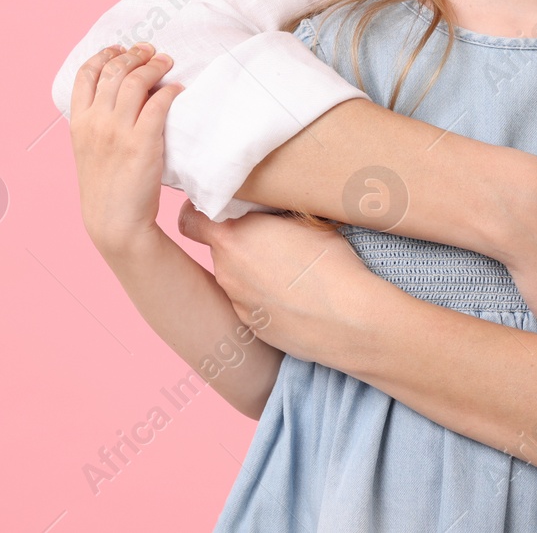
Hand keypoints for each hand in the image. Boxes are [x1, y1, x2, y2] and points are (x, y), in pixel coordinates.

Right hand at [69, 42, 180, 255]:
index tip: (120, 48)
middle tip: (151, 51)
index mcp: (78, 122)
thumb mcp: (88, 149)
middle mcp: (95, 122)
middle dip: (134, 55)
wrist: (114, 221)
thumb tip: (118, 96)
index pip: (85, 74)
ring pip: (136, 81)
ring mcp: (118, 131)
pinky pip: (159, 103)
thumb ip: (96, 122)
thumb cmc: (106, 186)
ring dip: (154, 65)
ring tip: (167, 62)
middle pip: (114, 71)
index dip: (104, 55)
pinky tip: (178, 89)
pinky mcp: (142, 142)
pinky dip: (170, 90)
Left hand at [176, 202, 384, 367]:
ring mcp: (237, 302)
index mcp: (232, 239)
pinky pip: (252, 303)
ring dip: (254, 270)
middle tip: (274, 238)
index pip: (190, 219)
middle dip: (241, 241)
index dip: (203, 211)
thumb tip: (267, 212)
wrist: (347, 320)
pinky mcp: (253, 326)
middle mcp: (226, 271)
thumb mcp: (304, 220)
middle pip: (220, 248)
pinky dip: (266, 297)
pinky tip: (295, 296)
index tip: (222, 209)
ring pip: (236, 277)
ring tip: (291, 270)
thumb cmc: (329, 263)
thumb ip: (272, 215)